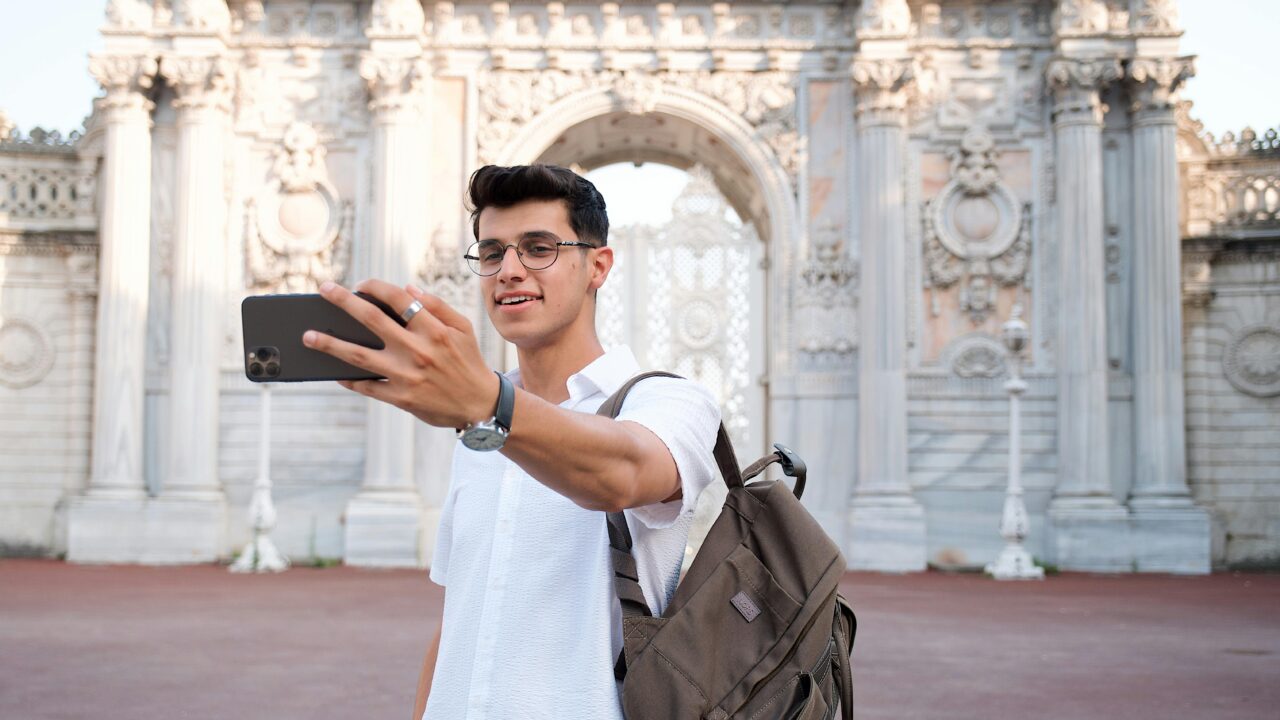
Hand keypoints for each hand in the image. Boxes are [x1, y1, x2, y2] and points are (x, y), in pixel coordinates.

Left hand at [302, 279, 499, 428]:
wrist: (480, 405)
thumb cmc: (469, 361)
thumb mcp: (462, 328)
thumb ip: (437, 306)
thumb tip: (407, 289)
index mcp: (433, 329)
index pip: (397, 299)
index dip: (374, 287)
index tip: (358, 283)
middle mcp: (417, 350)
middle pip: (371, 320)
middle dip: (343, 302)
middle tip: (323, 290)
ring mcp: (406, 376)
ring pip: (359, 355)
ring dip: (330, 344)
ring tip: (308, 335)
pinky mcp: (401, 398)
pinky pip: (367, 387)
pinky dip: (349, 379)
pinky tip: (334, 371)